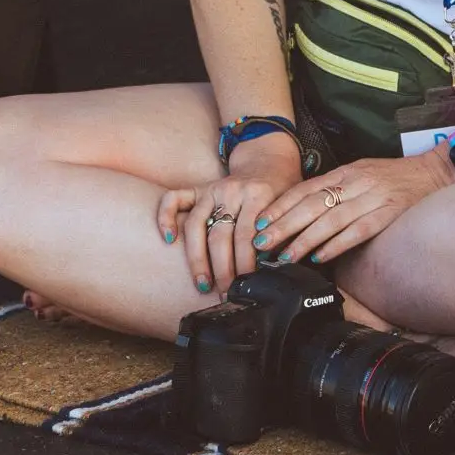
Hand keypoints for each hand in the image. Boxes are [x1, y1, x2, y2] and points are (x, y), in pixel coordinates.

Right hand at [156, 140, 300, 299]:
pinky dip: (166, 217)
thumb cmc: (281, 190)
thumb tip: (273, 271)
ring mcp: (213, 189)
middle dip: (222, 270)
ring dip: (198, 259)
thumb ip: (279, 235)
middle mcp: (232, 191)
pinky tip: (169, 239)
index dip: (244, 265)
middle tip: (226, 294)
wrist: (269, 160)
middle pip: (220, 236)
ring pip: (196, 225)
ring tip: (203, 285)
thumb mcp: (288, 209)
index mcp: (258, 195)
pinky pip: (175, 199)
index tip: (246, 287)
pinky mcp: (199, 189)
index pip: (247, 236)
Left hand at [253, 152, 454, 268]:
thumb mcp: (360, 174)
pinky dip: (337, 244)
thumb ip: (334, 189)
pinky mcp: (389, 214)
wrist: (434, 173)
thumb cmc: (393, 177)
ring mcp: (372, 198)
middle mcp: (355, 182)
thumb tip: (300, 211)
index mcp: (345, 172)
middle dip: (283, 225)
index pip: (305, 189)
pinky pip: (358, 231)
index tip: (259, 223)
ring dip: (305, 240)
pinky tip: (321, 257)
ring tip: (285, 256)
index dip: (280, 207)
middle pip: (312, 205)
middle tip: (262, 243)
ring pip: (331, 220)